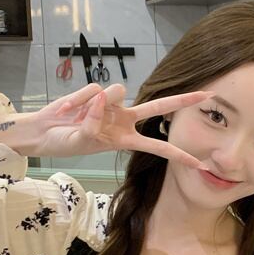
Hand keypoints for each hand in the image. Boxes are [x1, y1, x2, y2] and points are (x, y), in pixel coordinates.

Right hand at [29, 82, 213, 165]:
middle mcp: (124, 120)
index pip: (159, 147)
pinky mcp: (97, 93)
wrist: (45, 132)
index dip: (179, 155)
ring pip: (118, 92)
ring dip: (97, 103)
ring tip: (76, 116)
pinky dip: (79, 101)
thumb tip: (102, 99)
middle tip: (208, 94)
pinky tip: (67, 111)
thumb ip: (94, 124)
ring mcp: (112, 105)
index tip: (201, 164)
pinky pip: (93, 90)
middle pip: (158, 107)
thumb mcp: (83, 141)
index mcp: (126, 139)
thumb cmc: (66, 143)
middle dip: (183, 101)